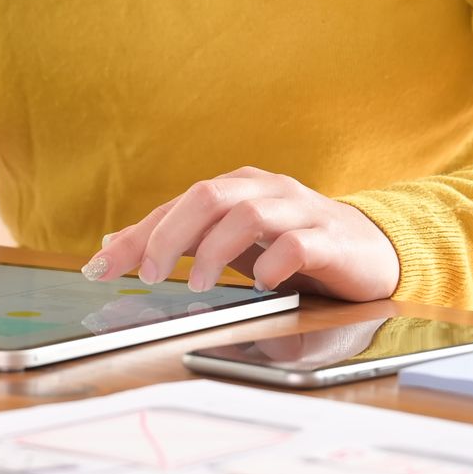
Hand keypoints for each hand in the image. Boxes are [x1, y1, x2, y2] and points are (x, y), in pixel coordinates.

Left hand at [82, 167, 400, 301]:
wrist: (370, 250)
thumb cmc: (294, 245)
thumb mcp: (231, 241)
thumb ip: (179, 238)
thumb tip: (114, 244)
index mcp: (238, 188)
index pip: (177, 204)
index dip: (137, 235)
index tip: (102, 268)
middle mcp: (266, 192)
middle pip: (208, 196)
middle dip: (170, 235)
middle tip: (151, 274)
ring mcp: (300, 213)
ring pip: (249, 214)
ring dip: (214, 251)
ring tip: (198, 285)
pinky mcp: (331, 240)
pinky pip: (298, 245)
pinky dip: (273, 263)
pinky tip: (261, 285)